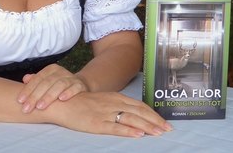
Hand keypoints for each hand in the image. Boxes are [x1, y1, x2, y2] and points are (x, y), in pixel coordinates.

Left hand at [17, 64, 88, 112]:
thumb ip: (35, 81)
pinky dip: (68, 93)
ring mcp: (71, 78)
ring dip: (49, 96)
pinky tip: (61, 99)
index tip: (20, 101)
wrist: (78, 86)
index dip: (28, 89)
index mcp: (51, 69)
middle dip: (35, 96)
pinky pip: (74, 88)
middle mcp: (61, 72)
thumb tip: (25, 79)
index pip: (38, 78)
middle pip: (47, 83)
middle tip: (27, 108)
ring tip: (40, 106)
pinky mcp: (80, 85)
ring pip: (59, 85)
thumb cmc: (56, 87)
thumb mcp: (45, 82)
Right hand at [56, 91, 172, 136]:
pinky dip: (129, 130)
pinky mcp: (97, 124)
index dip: (154, 114)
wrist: (64, 102)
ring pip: (131, 119)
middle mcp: (114, 103)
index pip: (141, 106)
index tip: (165, 122)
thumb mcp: (105, 100)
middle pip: (140, 112)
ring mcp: (106, 113)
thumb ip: (119, 105)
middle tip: (168, 129)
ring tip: (158, 133)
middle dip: (155, 121)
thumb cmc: (85, 103)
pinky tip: (138, 134)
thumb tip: (136, 114)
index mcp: (117, 97)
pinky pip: (116, 127)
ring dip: (147, 126)